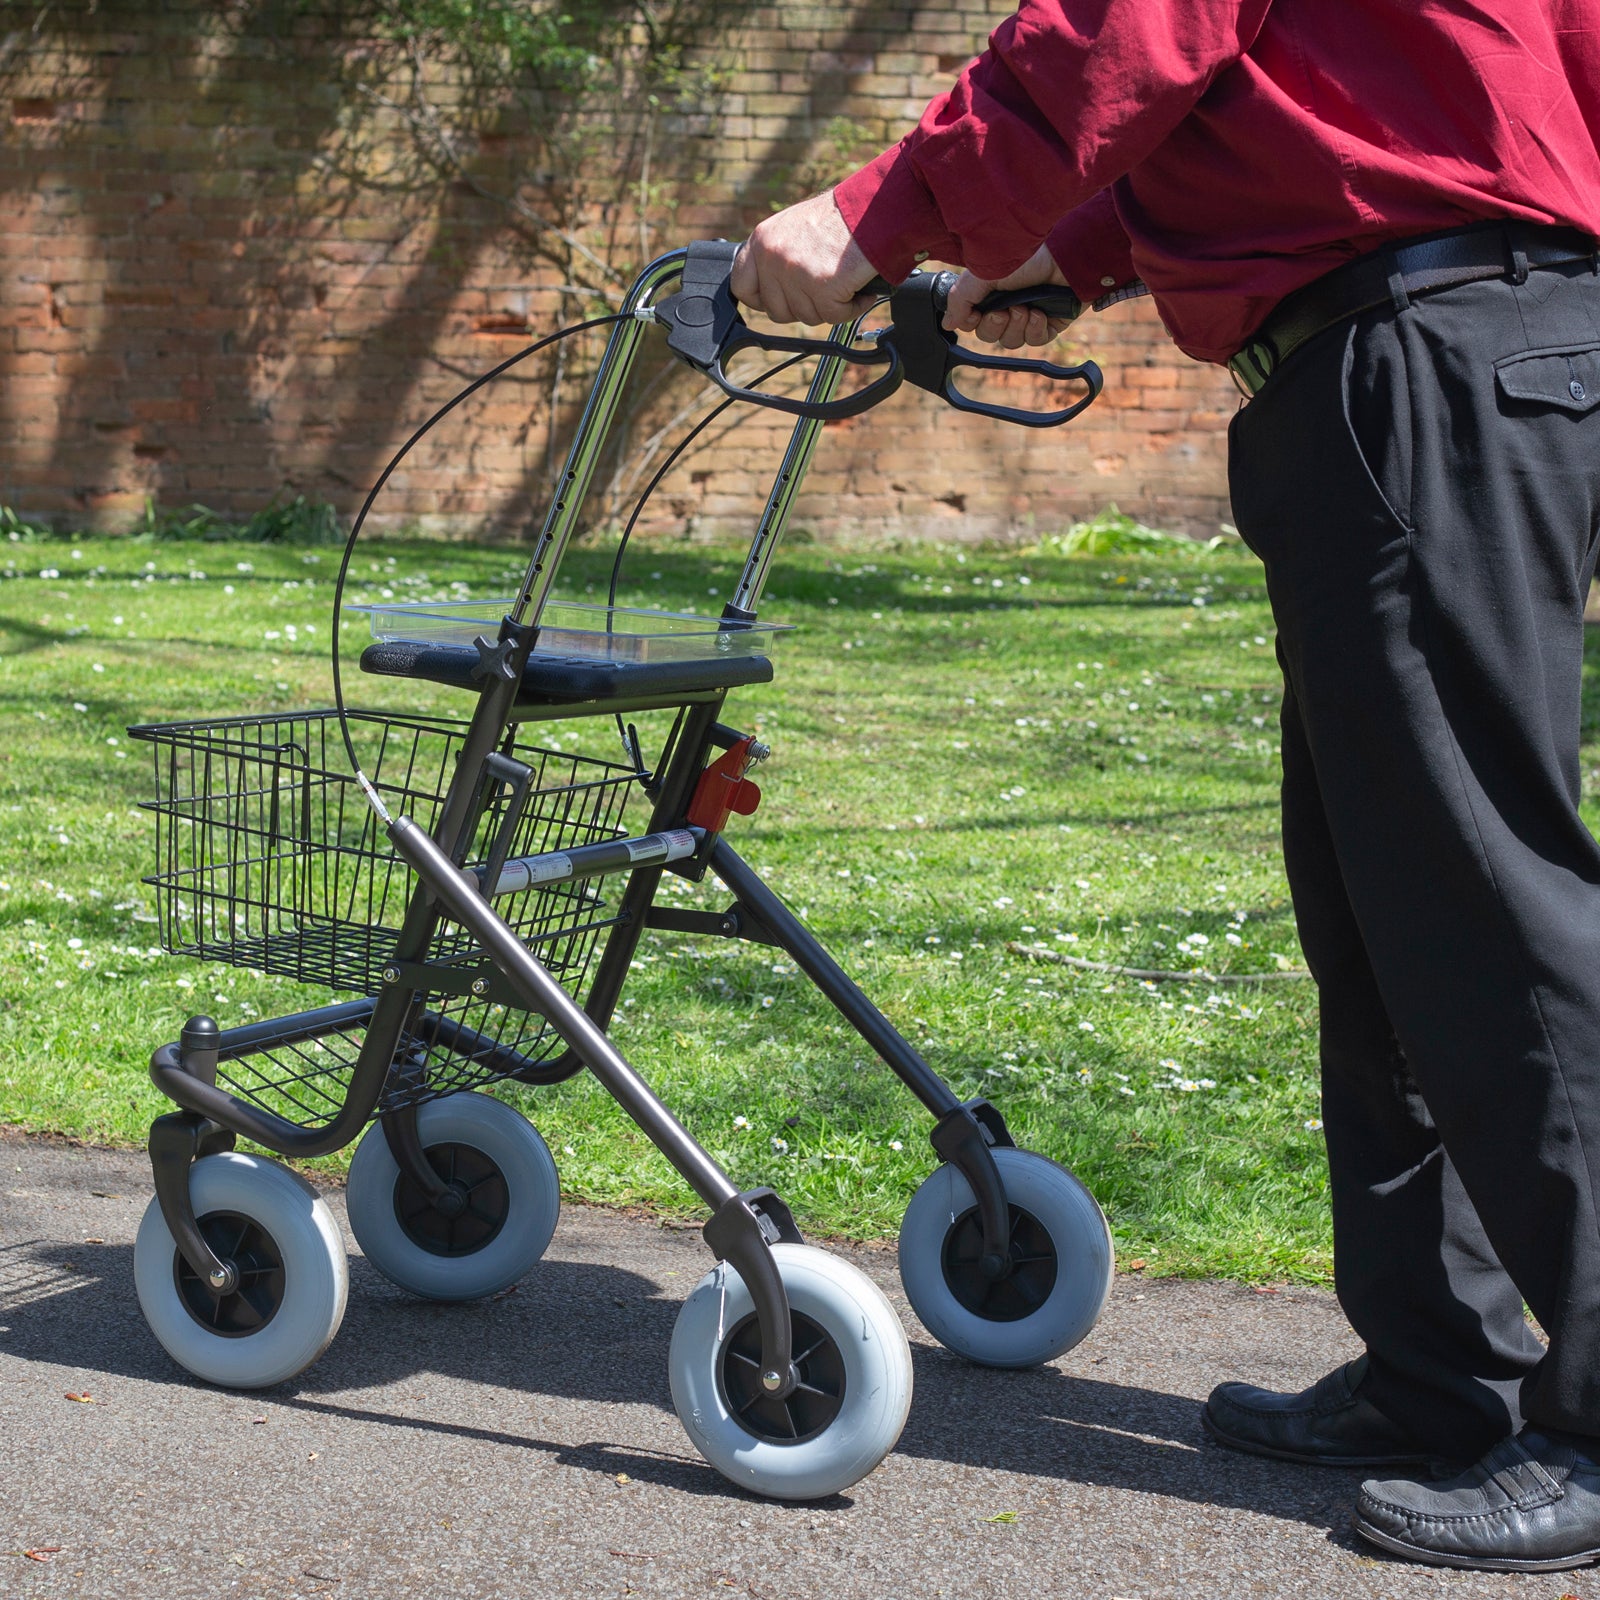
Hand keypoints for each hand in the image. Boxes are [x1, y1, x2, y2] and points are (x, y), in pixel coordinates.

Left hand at [730, 191, 880, 325]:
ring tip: (842, 281)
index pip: (741, 286)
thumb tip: (769, 287)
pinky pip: (833, 316)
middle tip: (822, 289)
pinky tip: (858, 290)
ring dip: (828, 306)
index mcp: (762, 240)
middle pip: (776, 311)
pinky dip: (850, 308)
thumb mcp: (792, 228)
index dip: (760, 299)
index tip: (778, 299)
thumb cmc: (840, 219)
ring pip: (806, 316)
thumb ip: (775, 256)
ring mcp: (795, 274)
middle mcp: (773, 257)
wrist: (871, 211)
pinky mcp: (821, 288)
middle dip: (801, 307)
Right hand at [943, 245, 1076, 348]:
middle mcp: (1006, 306)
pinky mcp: (1048, 324)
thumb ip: (961, 298)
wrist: (1064, 258)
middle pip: (989, 336)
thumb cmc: (1026, 258)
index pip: (971, 323)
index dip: (972, 323)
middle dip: (995, 325)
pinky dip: (1035, 329)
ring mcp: (1027, 316)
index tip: (976, 314)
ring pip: (1011, 341)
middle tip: (1004, 310)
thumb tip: (947, 323)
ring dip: (1016, 327)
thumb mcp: (984, 274)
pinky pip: (1034, 341)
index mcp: (988, 294)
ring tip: (1025, 308)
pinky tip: (1040, 313)